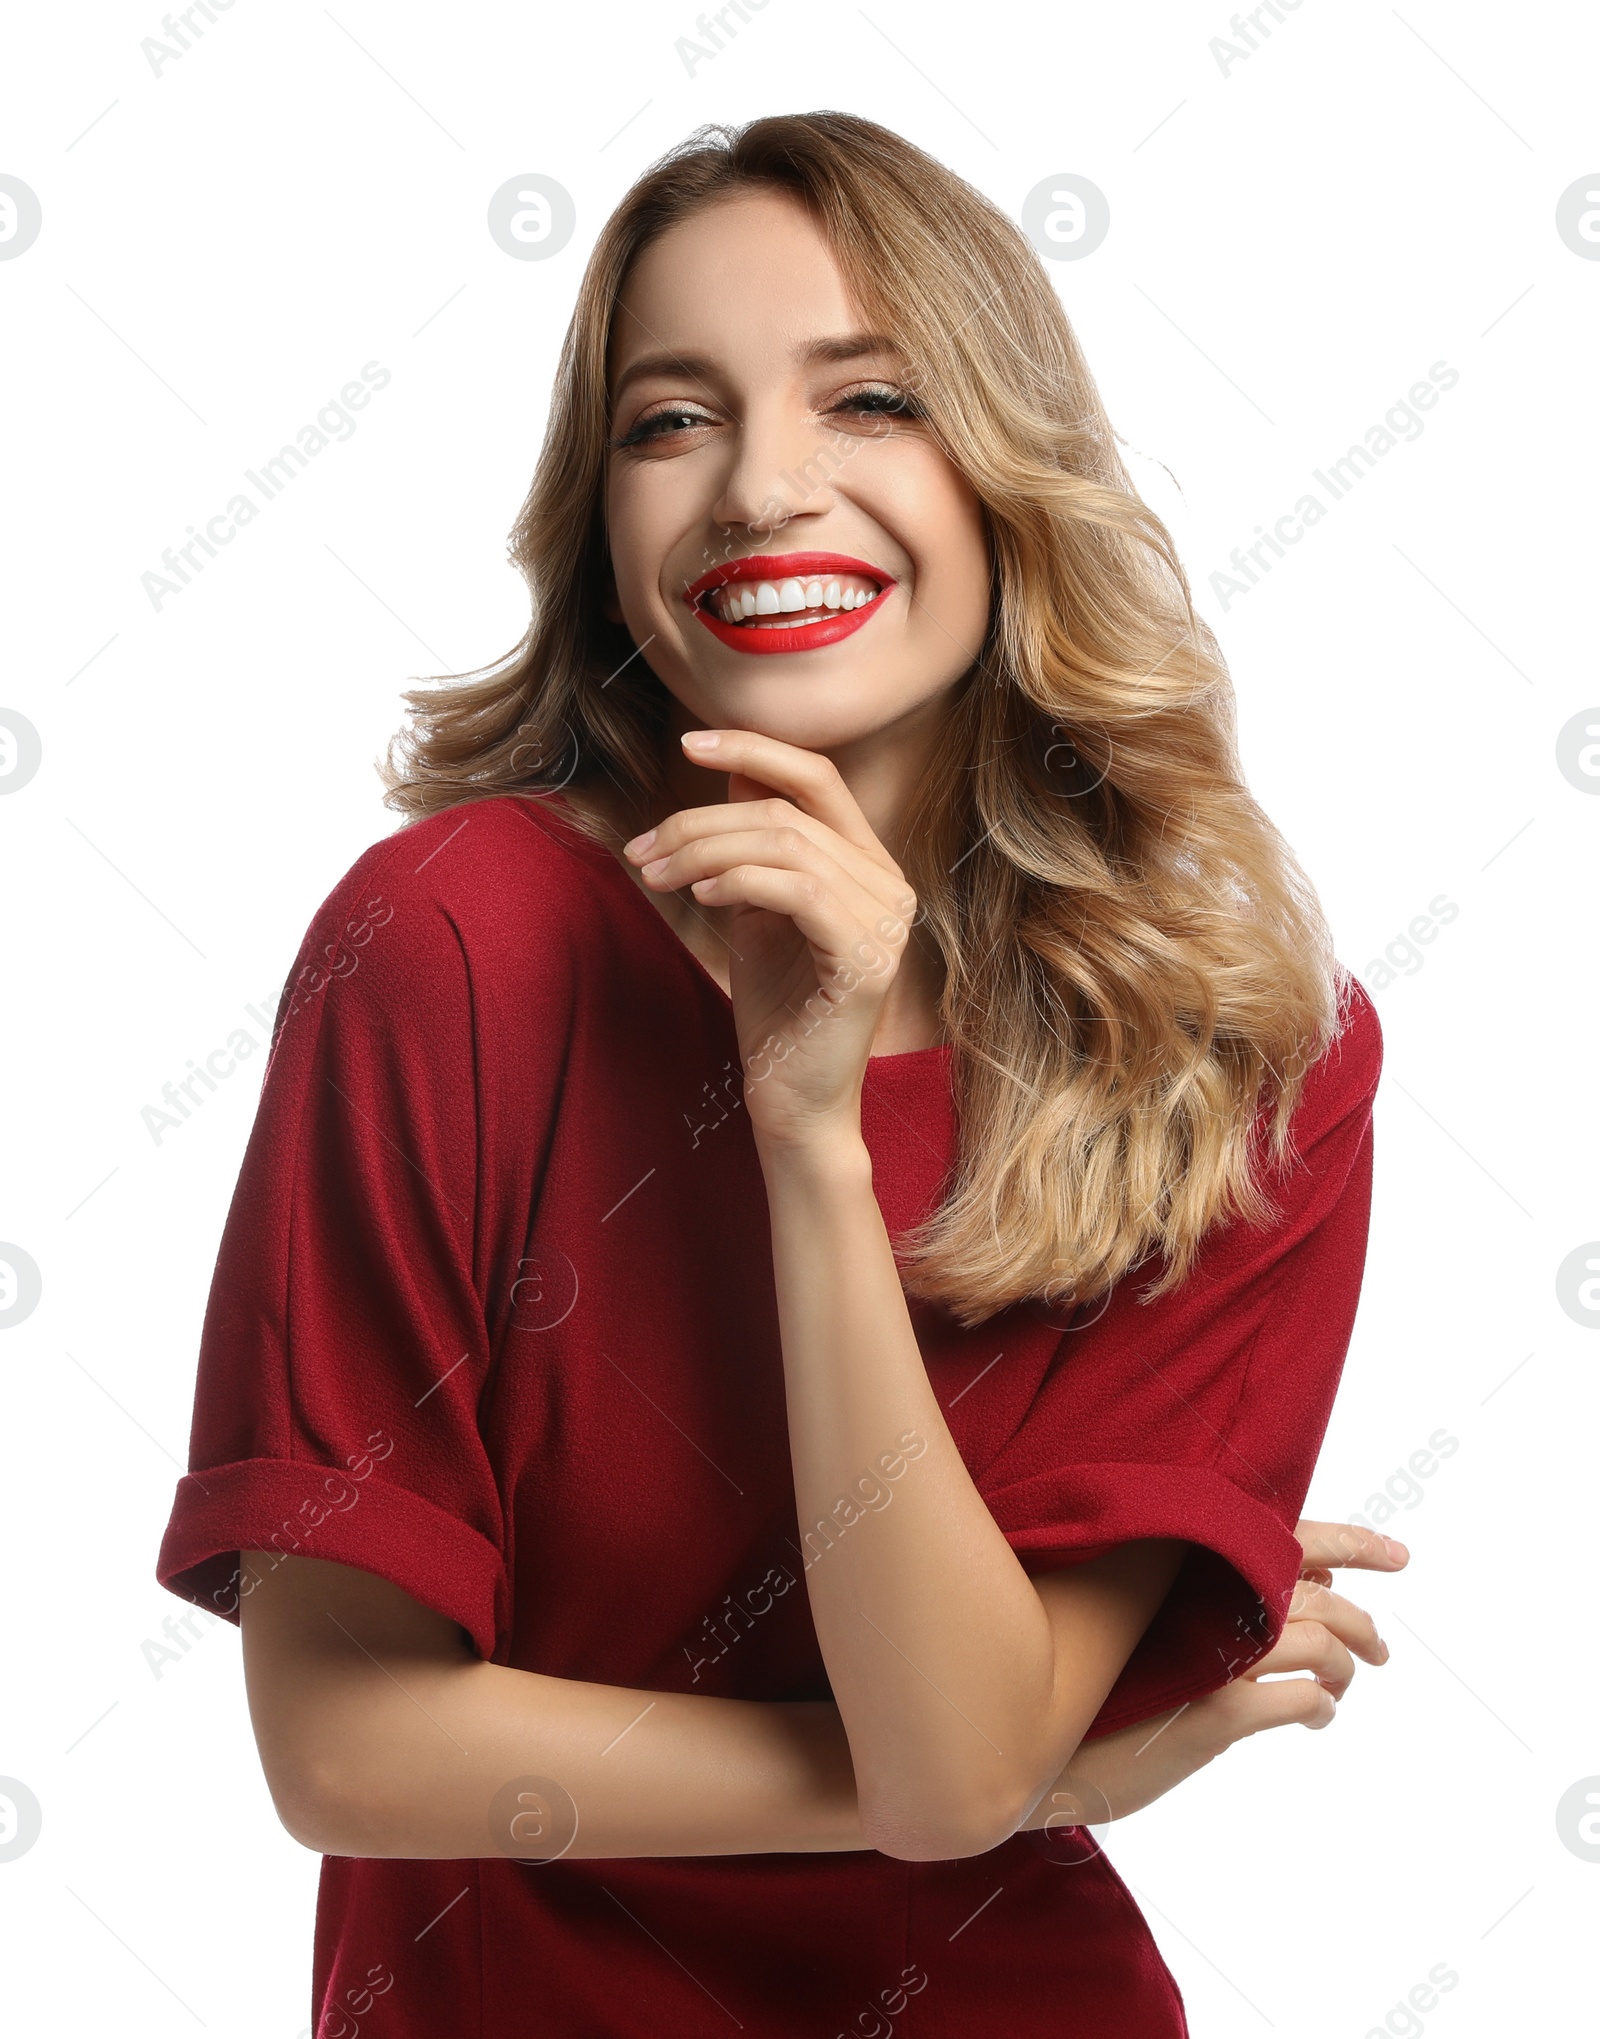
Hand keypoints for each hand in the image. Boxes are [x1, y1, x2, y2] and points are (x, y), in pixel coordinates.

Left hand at [623, 730, 918, 1146]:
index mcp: (869, 865)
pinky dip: (739, 883)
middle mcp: (890, 885)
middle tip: (641, 851)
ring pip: (786, 845)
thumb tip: (732, 776)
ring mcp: (886, 923)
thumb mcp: (756, 910)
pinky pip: (798, 890)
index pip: (819, 777)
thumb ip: (753, 847)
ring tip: (655, 875)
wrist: (793, 1100)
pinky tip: (701, 900)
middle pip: (787, 812)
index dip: (755, 749)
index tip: (688, 743)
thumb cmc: (774, 1008)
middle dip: (699, 822)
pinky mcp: (867, 959)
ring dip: (704, 852)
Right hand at [1018, 1521, 1408, 1832]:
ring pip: (1316, 1647)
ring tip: (1345, 1685)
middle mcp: (1204, 1600)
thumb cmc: (1074, 1667)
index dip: (1350, 1544)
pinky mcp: (1214, 1715)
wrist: (1029, 1733)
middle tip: (1381, 1649)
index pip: (1288, 1538)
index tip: (1398, 1554)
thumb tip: (1251, 1580)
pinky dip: (1318, 1706)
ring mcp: (1211, 1657)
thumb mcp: (1128, 1610)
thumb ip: (1186, 1587)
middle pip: (1317, 1598)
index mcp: (1188, 1566)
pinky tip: (1316, 1715)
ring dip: (1343, 1668)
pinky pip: (1298, 1702)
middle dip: (1360, 1625)